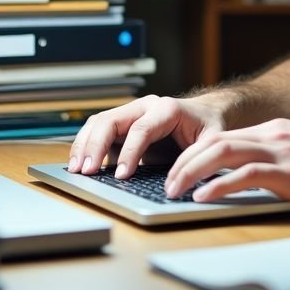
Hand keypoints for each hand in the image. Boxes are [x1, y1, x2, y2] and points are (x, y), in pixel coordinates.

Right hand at [69, 94, 226, 178]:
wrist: (207, 113)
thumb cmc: (209, 127)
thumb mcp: (212, 141)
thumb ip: (198, 159)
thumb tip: (178, 183)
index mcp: (168, 109)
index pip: (141, 129)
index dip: (129, 152)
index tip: (121, 175)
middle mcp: (146, 106)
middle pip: (112, 120)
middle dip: (96, 146)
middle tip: (87, 171)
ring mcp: (131, 112)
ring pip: (99, 122)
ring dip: (85, 145)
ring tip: (76, 170)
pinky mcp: (123, 122)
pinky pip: (98, 129)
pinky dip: (86, 144)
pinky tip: (79, 163)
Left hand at [164, 118, 289, 214]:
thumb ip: (277, 158)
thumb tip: (248, 176)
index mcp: (275, 130)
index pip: (222, 137)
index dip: (193, 154)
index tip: (177, 171)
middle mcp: (274, 135)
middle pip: (214, 141)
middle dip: (183, 162)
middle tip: (166, 183)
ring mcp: (282, 151)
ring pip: (221, 153)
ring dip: (191, 172)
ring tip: (173, 190)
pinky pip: (244, 175)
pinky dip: (217, 185)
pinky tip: (203, 197)